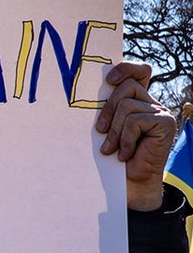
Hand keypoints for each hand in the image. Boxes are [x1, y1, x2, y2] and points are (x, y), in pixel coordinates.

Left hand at [96, 62, 174, 211]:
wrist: (130, 184)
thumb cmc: (114, 157)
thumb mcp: (107, 128)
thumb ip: (107, 109)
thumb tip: (87, 92)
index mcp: (138, 101)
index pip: (138, 72)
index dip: (125, 69)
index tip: (108, 80)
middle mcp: (152, 103)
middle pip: (126, 87)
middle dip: (107, 110)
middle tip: (100, 132)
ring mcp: (161, 112)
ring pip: (127, 106)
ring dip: (114, 130)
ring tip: (111, 149)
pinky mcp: (165, 123)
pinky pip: (135, 120)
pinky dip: (124, 138)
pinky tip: (124, 154)